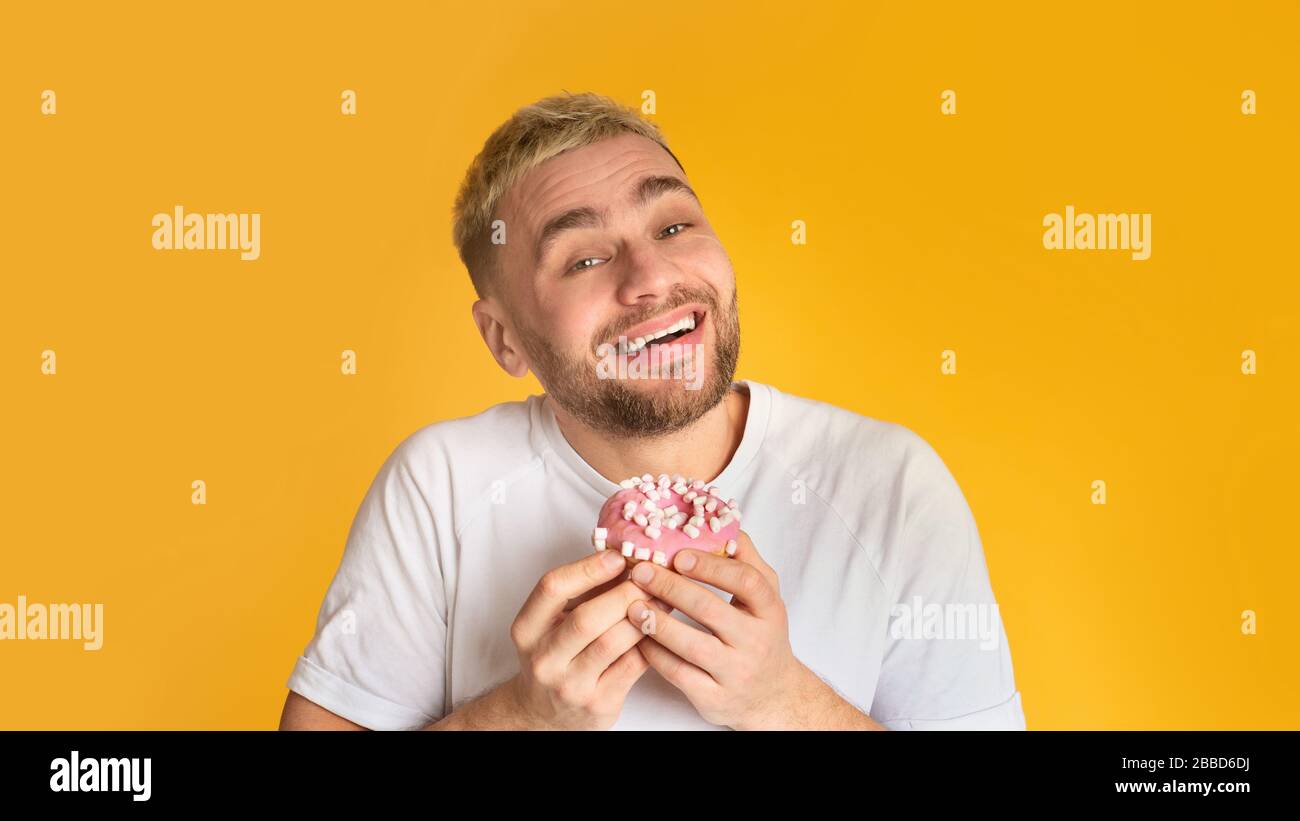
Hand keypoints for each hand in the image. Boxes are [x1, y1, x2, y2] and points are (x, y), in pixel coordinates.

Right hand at [506, 549, 670, 728]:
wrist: (545, 713)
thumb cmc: (555, 657)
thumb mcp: (554, 623)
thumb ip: (584, 592)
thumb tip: (626, 559)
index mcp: (527, 629)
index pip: (553, 588)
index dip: (588, 568)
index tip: (617, 557)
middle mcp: (544, 659)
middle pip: (587, 617)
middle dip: (625, 593)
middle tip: (650, 579)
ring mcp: (570, 685)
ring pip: (613, 641)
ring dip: (643, 615)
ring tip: (661, 600)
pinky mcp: (599, 704)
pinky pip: (632, 664)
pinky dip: (650, 641)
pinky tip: (660, 628)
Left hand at [625, 530, 814, 729]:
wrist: (772, 695)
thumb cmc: (762, 635)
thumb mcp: (765, 598)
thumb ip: (748, 561)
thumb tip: (725, 524)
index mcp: (769, 610)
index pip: (745, 581)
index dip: (711, 566)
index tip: (679, 555)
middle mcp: (756, 641)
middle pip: (709, 610)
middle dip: (669, 587)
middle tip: (640, 572)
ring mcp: (735, 672)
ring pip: (689, 645)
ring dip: (655, 621)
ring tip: (632, 604)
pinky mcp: (714, 698)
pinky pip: (677, 673)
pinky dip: (653, 652)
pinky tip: (637, 636)